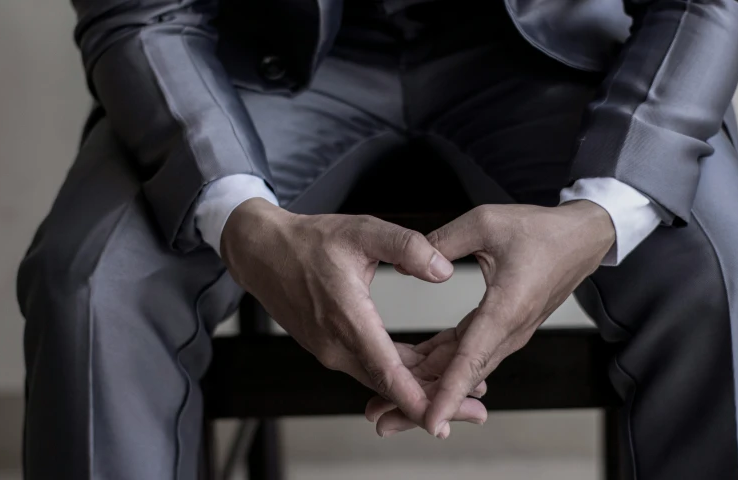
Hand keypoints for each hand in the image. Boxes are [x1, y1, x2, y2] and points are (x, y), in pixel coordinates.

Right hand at [221, 198, 463, 427]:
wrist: (262, 254)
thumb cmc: (309, 241)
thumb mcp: (363, 231)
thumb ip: (407, 247)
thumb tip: (444, 270)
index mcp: (347, 318)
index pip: (386, 369)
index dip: (415, 396)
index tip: (442, 415)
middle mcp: (336, 345)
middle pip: (389, 385)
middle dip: (432, 401)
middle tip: (476, 408)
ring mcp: (331, 351)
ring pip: (380, 379)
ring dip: (418, 386)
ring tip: (461, 389)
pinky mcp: (330, 349)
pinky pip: (369, 367)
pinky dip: (399, 372)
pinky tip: (427, 367)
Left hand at [374, 201, 615, 437]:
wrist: (581, 240)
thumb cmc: (541, 230)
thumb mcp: (485, 222)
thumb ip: (441, 242)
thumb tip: (402, 265)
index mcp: (506, 308)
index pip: (471, 359)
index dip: (448, 393)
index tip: (429, 421)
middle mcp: (509, 331)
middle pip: (462, 378)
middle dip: (423, 403)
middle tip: (382, 421)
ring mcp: (508, 334)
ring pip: (463, 370)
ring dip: (428, 388)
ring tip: (388, 405)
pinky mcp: (503, 329)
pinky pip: (468, 354)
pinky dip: (441, 366)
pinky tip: (415, 372)